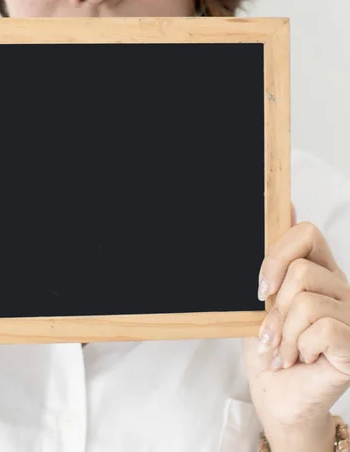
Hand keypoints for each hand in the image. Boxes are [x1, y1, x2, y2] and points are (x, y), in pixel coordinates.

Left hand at [243, 204, 349, 443]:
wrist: (277, 395)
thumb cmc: (269, 349)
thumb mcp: (261, 301)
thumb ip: (273, 262)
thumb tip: (287, 205)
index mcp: (317, 272)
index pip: (307, 233)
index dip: (277, 253)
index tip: (260, 288)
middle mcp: (339, 288)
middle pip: (301, 270)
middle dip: (274, 306)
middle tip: (269, 332)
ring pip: (306, 301)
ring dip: (283, 333)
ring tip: (282, 350)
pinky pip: (322, 327)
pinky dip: (299, 347)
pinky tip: (300, 359)